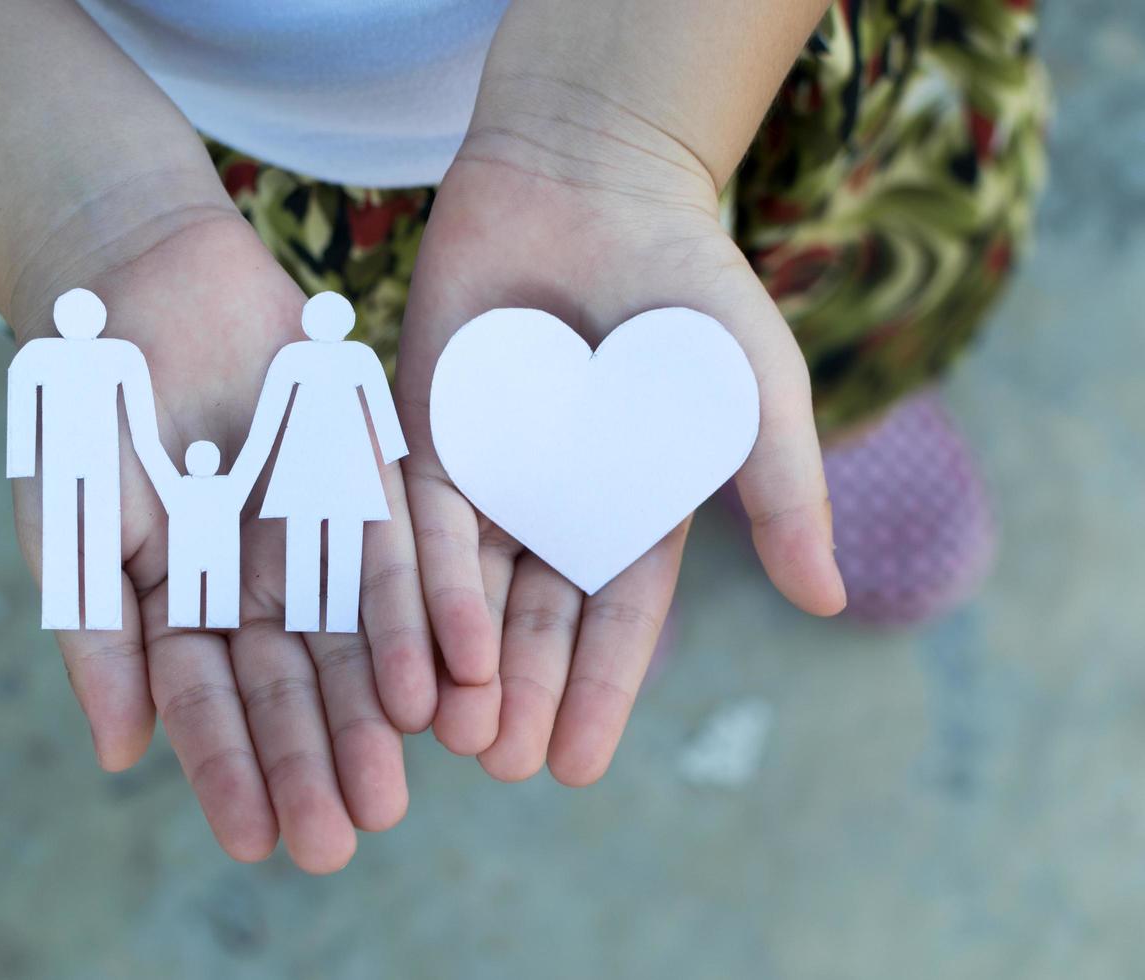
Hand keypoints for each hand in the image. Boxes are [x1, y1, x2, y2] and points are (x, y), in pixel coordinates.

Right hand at [9, 204, 434, 872]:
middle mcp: (257, 584)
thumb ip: (96, 632)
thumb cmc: (84, 403)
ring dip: (375, 714)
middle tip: (344, 836)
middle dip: (315, 761)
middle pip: (293, 687)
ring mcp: (317, 533)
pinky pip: (403, 557)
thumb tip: (121, 755)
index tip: (256, 842)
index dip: (230, 772)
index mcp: (180, 606)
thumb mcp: (71, 518)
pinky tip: (440, 683)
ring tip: (395, 787)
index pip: (209, 706)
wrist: (139, 276)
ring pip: (354, 640)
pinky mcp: (369, 478)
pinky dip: (421, 619)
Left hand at [396, 130, 846, 784]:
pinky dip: (416, 580)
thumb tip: (827, 600)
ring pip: (467, 586)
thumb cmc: (687, 283)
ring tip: (456, 734)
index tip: (577, 765)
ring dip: (461, 660)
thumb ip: (781, 490)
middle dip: (522, 693)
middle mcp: (555, 507)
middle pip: (534, 619)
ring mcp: (488, 473)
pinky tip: (413, 640)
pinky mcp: (424, 431)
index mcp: (633, 511)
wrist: (591, 179)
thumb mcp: (751, 389)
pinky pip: (413, 518)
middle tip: (507, 765)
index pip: (615, 621)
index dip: (599, 692)